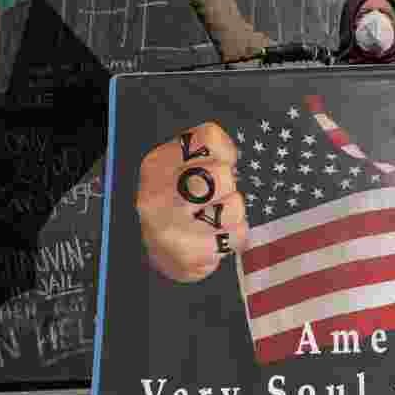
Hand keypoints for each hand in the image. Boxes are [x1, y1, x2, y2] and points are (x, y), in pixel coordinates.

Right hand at [137, 122, 247, 282]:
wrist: (160, 254)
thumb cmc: (177, 204)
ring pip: (235, 206)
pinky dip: (235, 236)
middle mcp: (157, 196)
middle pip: (223, 174)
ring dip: (233, 213)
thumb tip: (229, 157)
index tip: (212, 167)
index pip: (209, 139)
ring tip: (214, 220)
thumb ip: (206, 151)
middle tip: (214, 198)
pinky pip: (238, 234)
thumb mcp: (178, 167)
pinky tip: (216, 239)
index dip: (223, 153)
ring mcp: (172, 229)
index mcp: (156, 165)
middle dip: (228, 186)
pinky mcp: (190, 255)